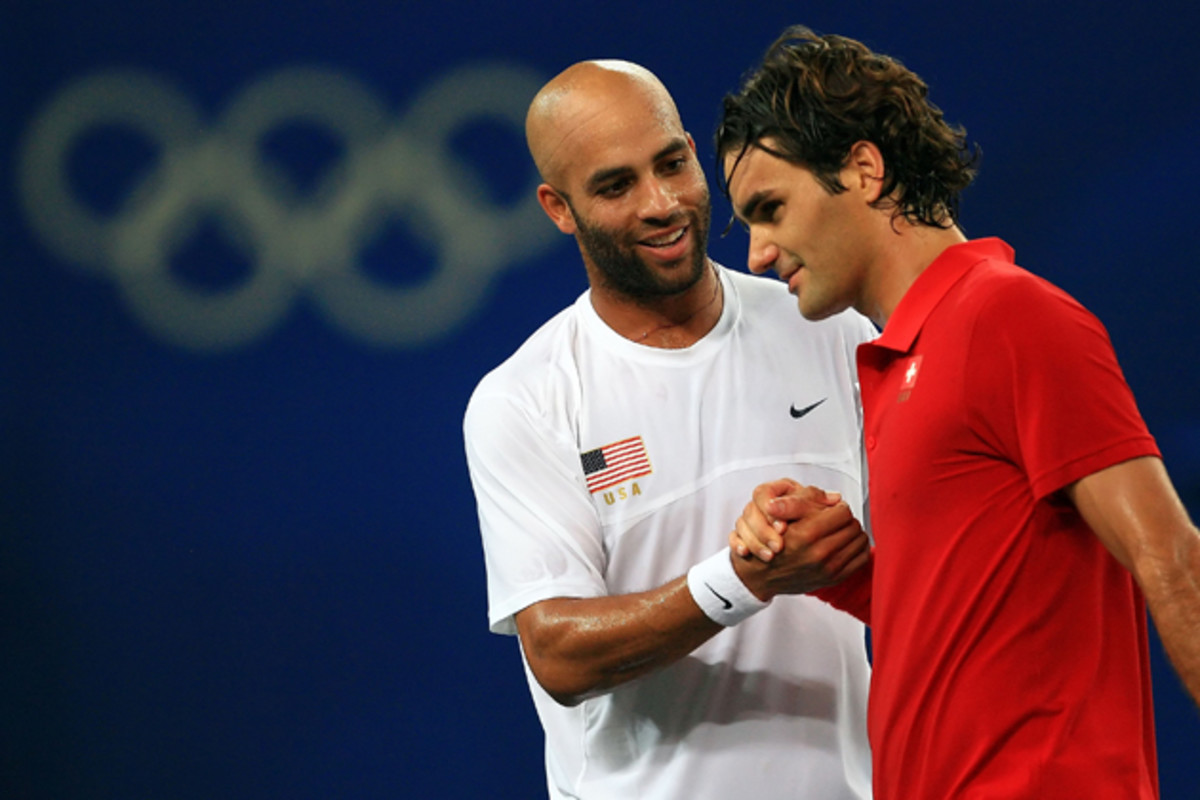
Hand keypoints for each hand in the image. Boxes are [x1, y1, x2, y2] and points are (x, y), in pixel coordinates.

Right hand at [729, 480, 869, 600]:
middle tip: (838, 519)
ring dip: (853, 533)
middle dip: (846, 519)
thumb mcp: (782, 516)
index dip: (838, 507)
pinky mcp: (834, 579)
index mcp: (806, 534)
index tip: (833, 508)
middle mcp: (819, 553)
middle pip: (853, 525)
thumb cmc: (772, 543)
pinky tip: (847, 544)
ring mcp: (828, 568)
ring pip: (860, 540)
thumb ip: (807, 501)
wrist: (762, 575)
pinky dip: (858, 548)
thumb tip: (836, 497)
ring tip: (841, 530)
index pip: (842, 512)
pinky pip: (862, 558)